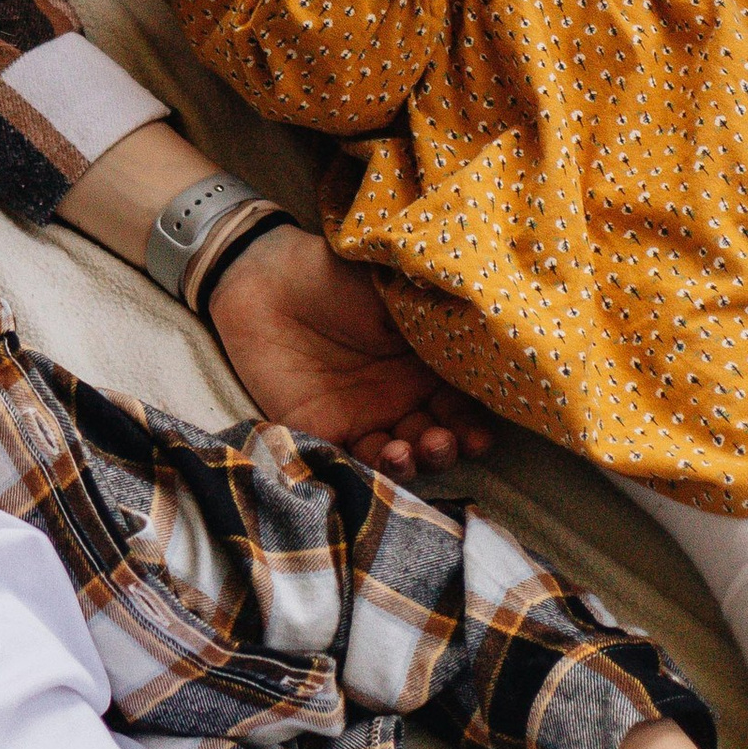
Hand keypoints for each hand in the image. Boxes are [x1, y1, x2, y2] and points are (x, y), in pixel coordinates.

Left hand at [208, 220, 492, 474]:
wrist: (266, 281)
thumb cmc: (334, 276)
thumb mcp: (392, 293)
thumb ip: (432, 324)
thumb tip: (479, 345)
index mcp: (424, 362)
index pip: (459, 404)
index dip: (471, 424)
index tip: (480, 437)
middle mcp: (400, 396)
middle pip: (436, 438)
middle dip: (445, 448)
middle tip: (442, 442)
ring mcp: (364, 417)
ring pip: (399, 456)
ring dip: (411, 464)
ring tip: (406, 452)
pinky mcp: (324, 432)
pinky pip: (353, 462)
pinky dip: (371, 472)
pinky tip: (380, 459)